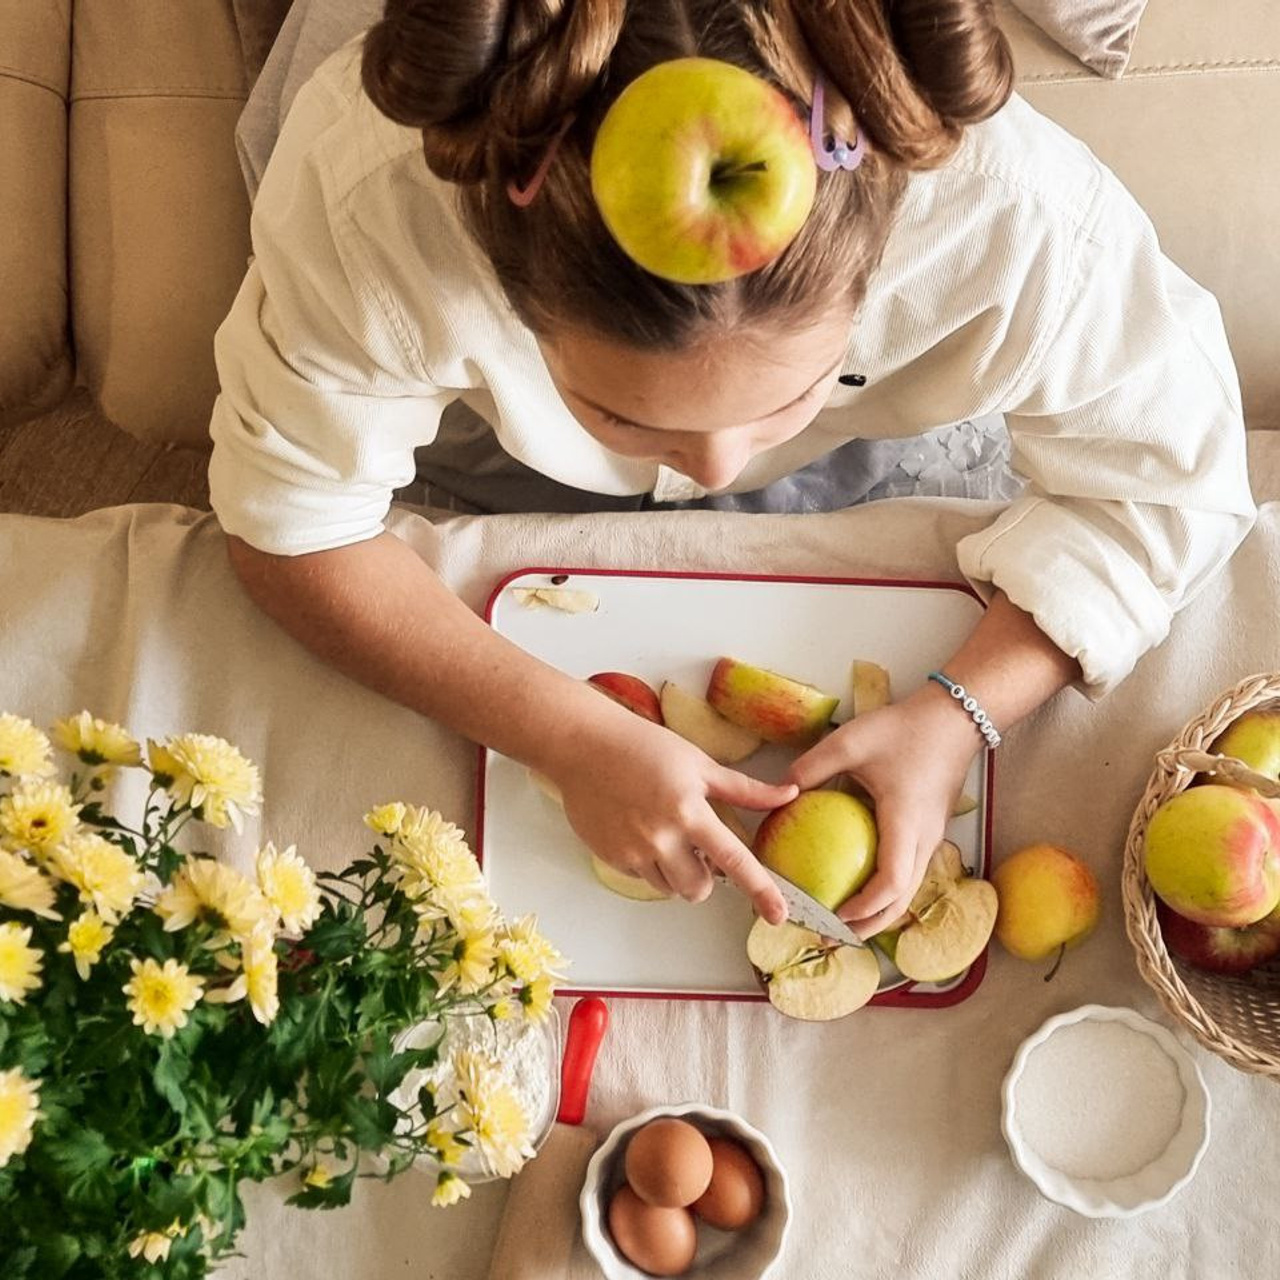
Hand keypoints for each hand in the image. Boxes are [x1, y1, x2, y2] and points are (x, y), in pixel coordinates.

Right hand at [546, 714, 794, 923]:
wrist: (584, 746)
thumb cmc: (643, 747)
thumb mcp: (698, 763)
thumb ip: (743, 789)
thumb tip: (788, 793)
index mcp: (690, 811)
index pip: (734, 859)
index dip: (760, 889)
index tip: (778, 915)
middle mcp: (662, 837)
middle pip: (699, 890)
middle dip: (706, 878)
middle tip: (697, 848)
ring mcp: (633, 851)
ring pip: (669, 889)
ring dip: (677, 873)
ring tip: (666, 835)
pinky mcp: (611, 858)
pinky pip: (643, 878)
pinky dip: (650, 864)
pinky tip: (640, 831)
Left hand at [786, 686, 979, 936]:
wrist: (955, 718)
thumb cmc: (904, 729)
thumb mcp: (849, 741)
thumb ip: (811, 767)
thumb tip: (777, 791)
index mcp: (905, 823)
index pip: (891, 883)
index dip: (864, 909)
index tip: (832, 917)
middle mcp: (924, 839)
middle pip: (902, 901)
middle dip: (867, 927)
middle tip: (827, 935)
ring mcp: (931, 838)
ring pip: (908, 891)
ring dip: (878, 913)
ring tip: (840, 922)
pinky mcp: (930, 831)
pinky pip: (908, 871)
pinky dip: (885, 890)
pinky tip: (856, 884)